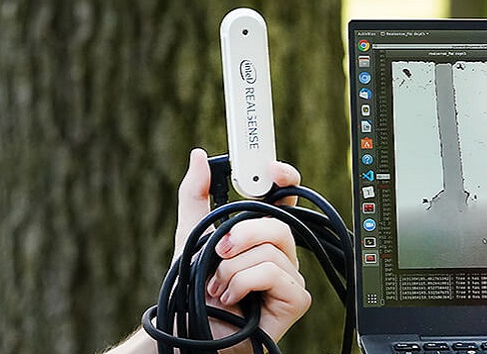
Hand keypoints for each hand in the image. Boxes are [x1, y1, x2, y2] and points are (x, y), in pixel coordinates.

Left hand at [174, 148, 311, 350]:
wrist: (191, 329)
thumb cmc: (194, 289)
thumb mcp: (191, 235)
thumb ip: (195, 195)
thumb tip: (199, 156)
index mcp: (263, 236)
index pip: (286, 201)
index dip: (286, 181)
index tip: (272, 170)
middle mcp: (282, 255)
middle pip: (278, 224)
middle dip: (242, 234)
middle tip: (219, 250)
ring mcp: (291, 277)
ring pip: (270, 250)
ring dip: (232, 269)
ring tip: (217, 286)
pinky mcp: (296, 299)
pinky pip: (272, 273)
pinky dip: (242, 283)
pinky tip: (230, 298)